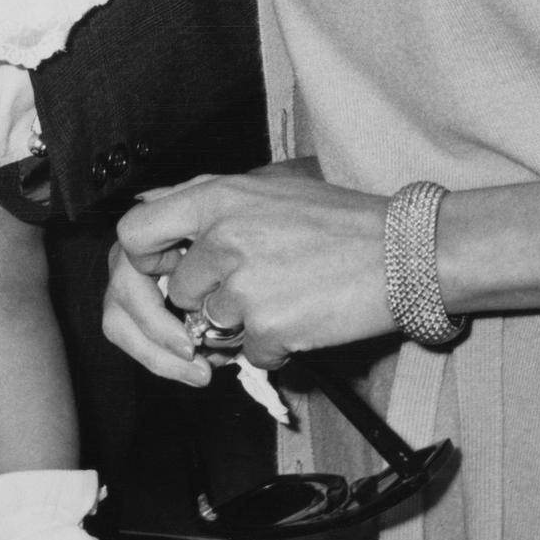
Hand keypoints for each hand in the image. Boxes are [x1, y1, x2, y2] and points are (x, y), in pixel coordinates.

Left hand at [112, 163, 393, 370]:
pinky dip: (274, 347)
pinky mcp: (268, 329)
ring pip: (213, 326)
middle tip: (244, 295)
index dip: (143, 260)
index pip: (133, 234)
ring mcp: (243, 286)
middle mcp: (222, 239)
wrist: (406, 253)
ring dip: (244, 324)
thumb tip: (150, 207)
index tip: (168, 269)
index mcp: (216, 197)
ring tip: (288, 295)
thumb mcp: (267, 186)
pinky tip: (305, 316)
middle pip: (176, 291)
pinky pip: (249, 353)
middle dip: (204, 302)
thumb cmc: (341, 220)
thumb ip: (205, 197)